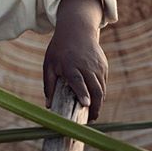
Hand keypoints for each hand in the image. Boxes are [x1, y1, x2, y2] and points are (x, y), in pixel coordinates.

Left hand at [43, 0, 107, 120]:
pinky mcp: (103, 66)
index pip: (78, 81)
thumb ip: (49, 85)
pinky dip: (100, 93)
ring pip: (101, 88)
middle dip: (95, 106)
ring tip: (93, 114)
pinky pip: (103, 82)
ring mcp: (97, 66)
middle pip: (95, 88)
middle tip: (91, 119)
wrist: (76, 30)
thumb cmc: (59, 49)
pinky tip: (95, 100)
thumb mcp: (49, 64)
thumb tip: (48, 106)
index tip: (86, 104)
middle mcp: (86, 66)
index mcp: (70, 65)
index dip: (83, 93)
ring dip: (99, 102)